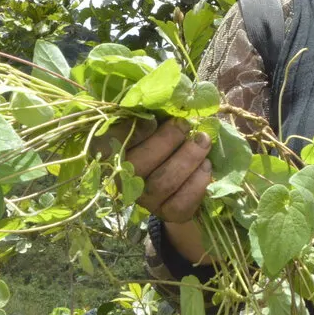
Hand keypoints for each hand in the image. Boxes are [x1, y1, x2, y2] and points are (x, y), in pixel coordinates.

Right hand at [98, 117, 212, 222]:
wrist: (181, 182)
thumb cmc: (166, 143)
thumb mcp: (156, 126)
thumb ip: (155, 115)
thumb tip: (169, 101)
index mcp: (114, 155)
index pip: (107, 145)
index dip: (128, 132)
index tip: (153, 120)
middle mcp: (123, 181)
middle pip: (139, 163)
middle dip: (168, 140)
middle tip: (186, 125)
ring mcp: (144, 200)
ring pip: (163, 182)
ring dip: (188, 158)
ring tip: (203, 141)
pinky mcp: (166, 213)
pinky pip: (181, 203)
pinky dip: (198, 183)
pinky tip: (206, 166)